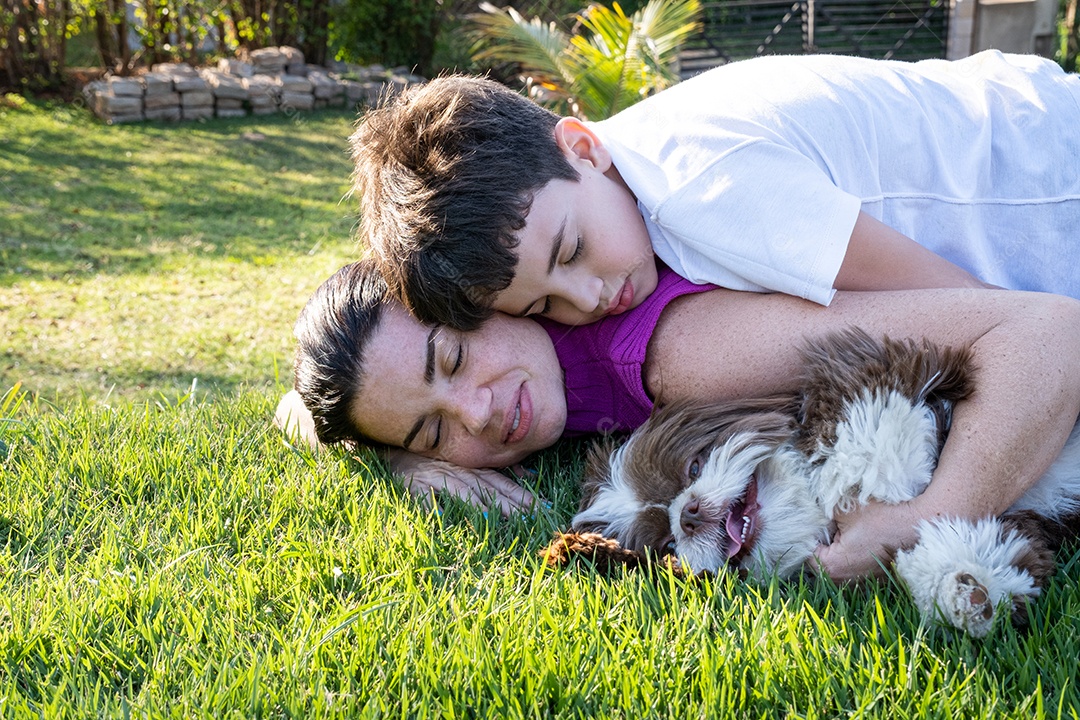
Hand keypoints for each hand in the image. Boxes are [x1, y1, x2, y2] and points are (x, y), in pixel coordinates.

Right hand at [384, 449, 538, 516]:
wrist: (397, 450)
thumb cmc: (437, 460)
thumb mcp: (468, 463)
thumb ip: (496, 470)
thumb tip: (529, 475)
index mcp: (473, 469)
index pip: (502, 483)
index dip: (522, 496)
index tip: (543, 508)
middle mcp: (459, 472)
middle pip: (487, 489)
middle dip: (508, 504)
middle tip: (528, 518)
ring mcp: (436, 478)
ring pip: (459, 491)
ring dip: (475, 504)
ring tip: (491, 518)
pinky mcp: (412, 486)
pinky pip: (422, 498)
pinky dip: (432, 507)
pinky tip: (441, 517)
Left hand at [811, 500, 919, 581]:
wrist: (920, 525)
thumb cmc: (881, 517)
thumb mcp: (841, 509)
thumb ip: (820, 515)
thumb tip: (813, 518)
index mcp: (832, 567)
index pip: (807, 553)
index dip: (810, 535)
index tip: (818, 523)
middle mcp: (845, 582)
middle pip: (821, 563)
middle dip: (824, 545)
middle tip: (833, 526)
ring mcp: (863, 584)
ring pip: (839, 567)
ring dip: (840, 552)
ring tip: (850, 533)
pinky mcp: (877, 581)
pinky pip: (856, 570)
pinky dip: (855, 557)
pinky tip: (863, 542)